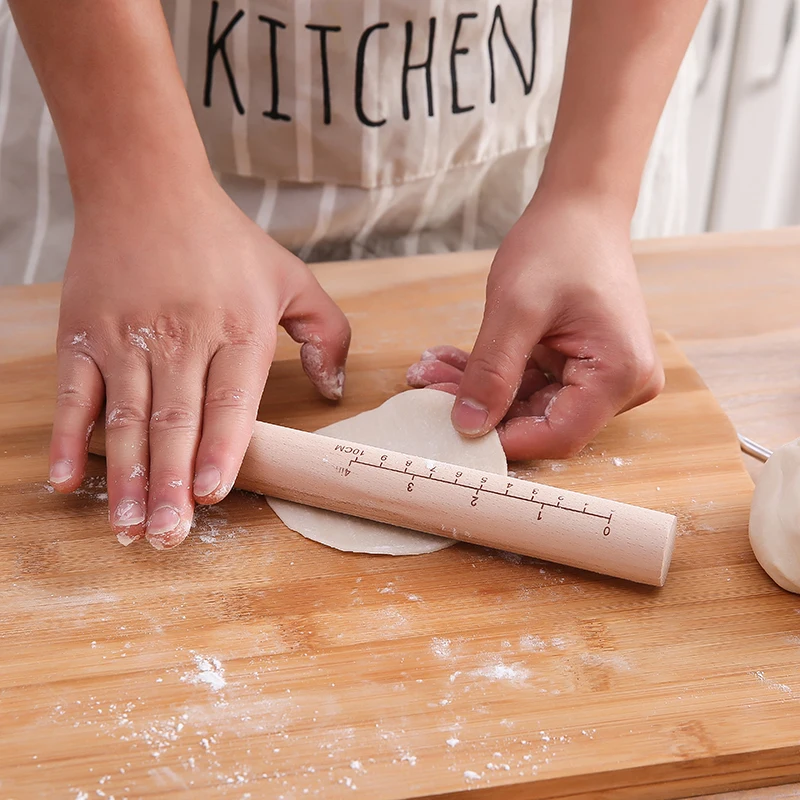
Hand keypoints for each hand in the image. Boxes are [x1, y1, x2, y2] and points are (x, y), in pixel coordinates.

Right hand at [49, 177, 349, 548]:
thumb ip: (327, 333)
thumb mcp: (292, 278)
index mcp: (237, 329)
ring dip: (126, 478)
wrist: (147, 187)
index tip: (213, 494)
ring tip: (129, 526)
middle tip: (168, 537)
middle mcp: (181, 337)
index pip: (229, 401)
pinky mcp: (83, 335)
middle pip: (175, 422)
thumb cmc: (226, 241)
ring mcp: (126, 337)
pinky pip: (74, 395)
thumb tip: (334, 389)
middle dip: (171, 485)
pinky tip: (68, 480)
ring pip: (125, 419)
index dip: (221, 449)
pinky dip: (70, 438)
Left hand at [407, 191, 662, 460]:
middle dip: (481, 409)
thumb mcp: (515, 308)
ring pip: (530, 407)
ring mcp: (604, 378)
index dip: (502, 439)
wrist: (580, 210)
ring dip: (480, 391)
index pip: (558, 436)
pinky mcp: (585, 368)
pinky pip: (533, 387)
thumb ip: (491, 372)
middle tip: (428, 388)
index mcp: (619, 374)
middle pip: (541, 423)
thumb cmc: (558, 245)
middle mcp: (623, 385)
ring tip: (432, 370)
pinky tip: (453, 362)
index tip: (450, 429)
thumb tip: (467, 427)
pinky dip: (494, 376)